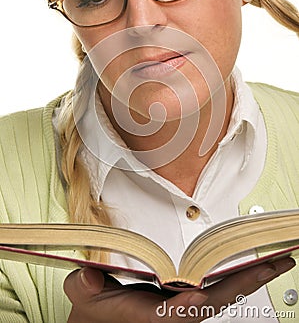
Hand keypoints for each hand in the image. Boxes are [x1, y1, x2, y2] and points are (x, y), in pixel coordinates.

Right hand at [64, 257, 294, 322]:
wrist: (97, 319)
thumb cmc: (94, 309)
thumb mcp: (83, 295)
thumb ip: (85, 287)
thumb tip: (88, 277)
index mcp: (151, 314)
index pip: (180, 310)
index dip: (196, 302)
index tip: (211, 291)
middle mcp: (174, 311)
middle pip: (216, 300)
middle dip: (248, 281)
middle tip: (280, 262)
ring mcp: (182, 306)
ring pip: (222, 294)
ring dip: (249, 277)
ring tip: (276, 260)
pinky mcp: (184, 298)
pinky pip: (216, 287)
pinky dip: (236, 276)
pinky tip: (252, 266)